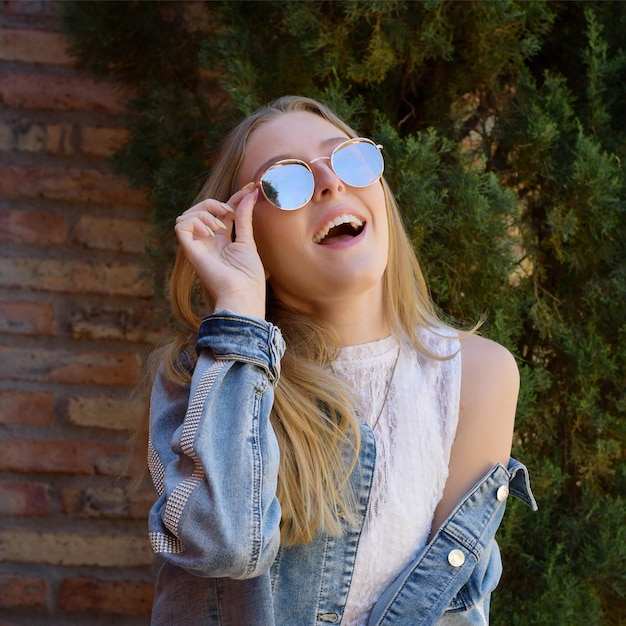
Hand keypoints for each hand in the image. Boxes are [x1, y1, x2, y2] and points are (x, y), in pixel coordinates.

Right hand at [174, 184, 266, 318]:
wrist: (242, 294)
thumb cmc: (248, 276)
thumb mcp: (247, 241)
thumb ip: (244, 217)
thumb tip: (251, 194)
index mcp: (222, 240)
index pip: (223, 211)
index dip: (234, 197)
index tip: (251, 187)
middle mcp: (207, 241)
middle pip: (201, 209)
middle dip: (215, 203)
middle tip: (229, 212)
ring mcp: (197, 246)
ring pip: (187, 214)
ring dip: (204, 212)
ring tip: (219, 227)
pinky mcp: (189, 250)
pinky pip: (180, 226)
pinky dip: (194, 221)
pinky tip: (210, 232)